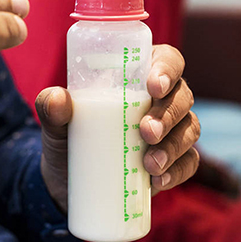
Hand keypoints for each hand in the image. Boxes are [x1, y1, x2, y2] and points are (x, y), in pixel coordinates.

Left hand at [37, 44, 200, 211]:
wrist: (70, 181)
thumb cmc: (68, 137)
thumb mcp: (56, 124)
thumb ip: (51, 108)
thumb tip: (57, 98)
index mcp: (141, 74)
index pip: (167, 60)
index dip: (167, 69)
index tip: (153, 86)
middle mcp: (162, 99)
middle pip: (182, 96)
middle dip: (168, 114)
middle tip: (147, 132)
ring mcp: (172, 131)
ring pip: (190, 130)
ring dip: (174, 145)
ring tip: (151, 164)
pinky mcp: (173, 161)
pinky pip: (188, 163)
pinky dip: (178, 171)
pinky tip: (159, 180)